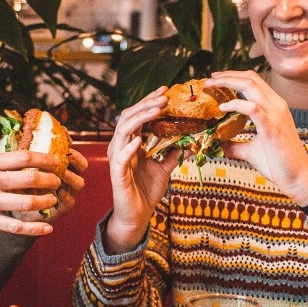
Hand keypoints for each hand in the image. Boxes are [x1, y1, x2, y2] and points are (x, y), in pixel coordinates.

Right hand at [0, 150, 65, 235]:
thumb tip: (25, 160)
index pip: (24, 157)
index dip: (45, 159)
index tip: (57, 161)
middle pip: (30, 178)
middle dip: (50, 180)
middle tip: (59, 182)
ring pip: (27, 202)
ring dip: (46, 203)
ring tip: (53, 201)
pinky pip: (16, 226)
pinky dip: (35, 228)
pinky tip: (47, 228)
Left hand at [10, 147, 87, 222]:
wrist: (14, 205)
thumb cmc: (20, 180)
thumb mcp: (26, 163)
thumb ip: (34, 149)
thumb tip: (36, 133)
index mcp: (62, 165)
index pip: (74, 153)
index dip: (71, 145)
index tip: (67, 141)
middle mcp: (68, 178)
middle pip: (82, 166)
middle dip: (77, 160)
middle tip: (68, 156)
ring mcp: (67, 193)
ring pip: (79, 183)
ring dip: (71, 177)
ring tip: (62, 174)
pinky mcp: (61, 207)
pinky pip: (70, 201)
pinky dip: (66, 196)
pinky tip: (58, 191)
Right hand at [104, 86, 180, 253]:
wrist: (137, 215)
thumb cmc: (146, 191)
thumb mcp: (164, 168)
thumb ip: (173, 153)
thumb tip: (190, 140)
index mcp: (130, 143)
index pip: (137, 116)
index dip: (149, 102)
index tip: (166, 91)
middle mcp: (121, 147)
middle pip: (128, 117)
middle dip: (146, 104)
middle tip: (164, 96)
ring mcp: (118, 160)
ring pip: (123, 131)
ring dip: (141, 118)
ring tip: (157, 109)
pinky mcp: (117, 175)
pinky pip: (121, 158)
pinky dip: (130, 147)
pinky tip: (141, 140)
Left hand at [206, 72, 307, 205]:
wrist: (298, 178)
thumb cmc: (277, 164)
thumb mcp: (251, 151)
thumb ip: (235, 146)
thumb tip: (218, 145)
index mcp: (274, 107)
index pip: (254, 82)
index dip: (233, 76)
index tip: (215, 79)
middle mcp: (277, 105)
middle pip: (250, 78)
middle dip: (227, 76)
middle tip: (208, 80)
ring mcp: (276, 115)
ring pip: (251, 86)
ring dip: (228, 83)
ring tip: (211, 86)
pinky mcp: (272, 128)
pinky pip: (253, 108)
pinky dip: (236, 104)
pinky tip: (223, 107)